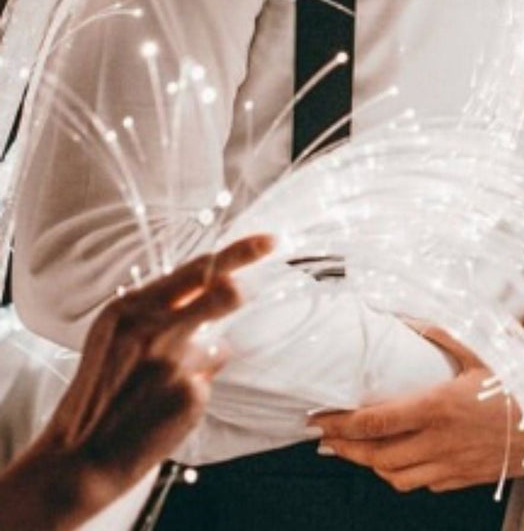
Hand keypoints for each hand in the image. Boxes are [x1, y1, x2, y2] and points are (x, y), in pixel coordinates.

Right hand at [14, 235, 272, 524]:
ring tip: (163, 386)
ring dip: (200, 362)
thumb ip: (161, 308)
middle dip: (240, 293)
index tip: (270, 240)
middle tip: (248, 294)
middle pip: (226, 293)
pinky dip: (192, 390)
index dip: (242, 251)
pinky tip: (162, 408)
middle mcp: (155, 328)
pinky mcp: (191, 393)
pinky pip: (208, 380)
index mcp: (132, 307)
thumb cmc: (101, 390)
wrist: (79, 457)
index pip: (200, 267)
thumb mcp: (115, 335)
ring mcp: (176, 361)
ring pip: (218, 344)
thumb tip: (216, 287)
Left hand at [312, 329, 523, 492]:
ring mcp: (452, 465)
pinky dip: (402, 475)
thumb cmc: (523, 380)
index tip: (319, 417)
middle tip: (325, 438)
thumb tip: (404, 320)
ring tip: (355, 451)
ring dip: (369, 466)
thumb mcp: (483, 348)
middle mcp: (440, 441)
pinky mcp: (466, 478)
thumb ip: (440, 336)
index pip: (376, 421)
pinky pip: (423, 484)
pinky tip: (398, 461)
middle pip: (376, 455)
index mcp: (439, 406)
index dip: (342, 423)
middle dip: (345, 448)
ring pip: (395, 477)